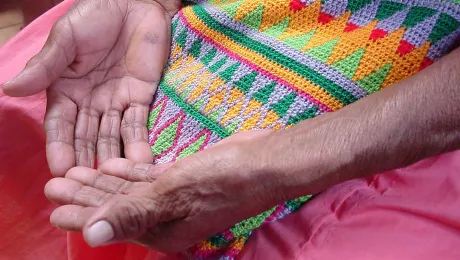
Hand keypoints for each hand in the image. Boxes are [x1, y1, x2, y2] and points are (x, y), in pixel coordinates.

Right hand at [2, 0, 179, 175]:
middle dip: (87, 159)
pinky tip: (141, 163)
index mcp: (66, 90)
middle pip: (87, 136)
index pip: (60, 124)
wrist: (137, 3)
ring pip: (113, 136)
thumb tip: (8, 88)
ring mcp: (116, 102)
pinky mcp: (141, 98)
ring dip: (113, 158)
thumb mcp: (66, 40)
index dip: (60, 146)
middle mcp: (90, 102)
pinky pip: (139, 124)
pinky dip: (140, 143)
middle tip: (89, 185)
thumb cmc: (95, 16)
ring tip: (116, 181)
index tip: (60, 169)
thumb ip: (44, 66)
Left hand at [44, 130, 282, 251]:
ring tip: (76, 172)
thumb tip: (90, 237)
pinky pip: (150, 177)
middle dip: (86, 195)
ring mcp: (176, 197)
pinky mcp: (184, 179)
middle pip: (117, 206)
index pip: (112, 222)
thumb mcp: (172, 195)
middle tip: (55, 183)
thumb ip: (130, 213)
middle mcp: (166, 217)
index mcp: (161, 230)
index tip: (54, 204)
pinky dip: (132, 172)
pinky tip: (113, 165)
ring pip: (131, 190)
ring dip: (104, 182)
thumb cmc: (221, 180)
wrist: (264, 162)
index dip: (81, 214)